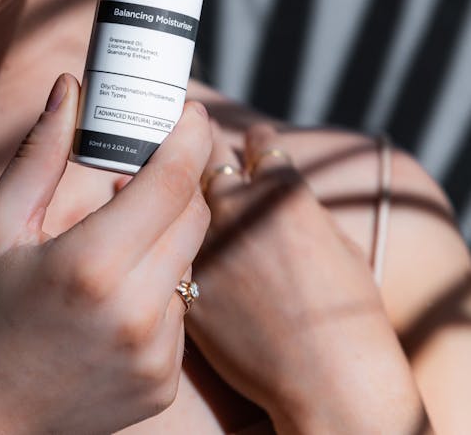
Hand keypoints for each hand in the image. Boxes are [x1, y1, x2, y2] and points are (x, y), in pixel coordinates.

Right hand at [0, 77, 211, 434]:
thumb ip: (40, 154)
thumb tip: (70, 88)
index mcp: (91, 265)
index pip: (171, 182)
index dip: (189, 137)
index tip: (192, 110)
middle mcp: (135, 313)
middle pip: (192, 217)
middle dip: (179, 181)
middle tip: (149, 165)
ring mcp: (155, 355)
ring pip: (189, 263)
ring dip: (165, 236)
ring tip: (116, 238)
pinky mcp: (163, 382)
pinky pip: (180, 311)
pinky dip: (158, 288)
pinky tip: (114, 295)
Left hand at [186, 122, 430, 433]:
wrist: (328, 376)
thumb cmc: (349, 313)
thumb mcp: (339, 242)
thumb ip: (302, 208)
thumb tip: (280, 193)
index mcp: (282, 191)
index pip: (261, 144)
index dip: (259, 141)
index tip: (254, 141)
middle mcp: (238, 207)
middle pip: (210, 156)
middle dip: (207, 145)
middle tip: (201, 141)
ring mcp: (207, 242)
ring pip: (182, 198)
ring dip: (183, 191)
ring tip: (174, 184)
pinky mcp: (188, 281)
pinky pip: (174, 248)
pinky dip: (173, 242)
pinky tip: (168, 242)